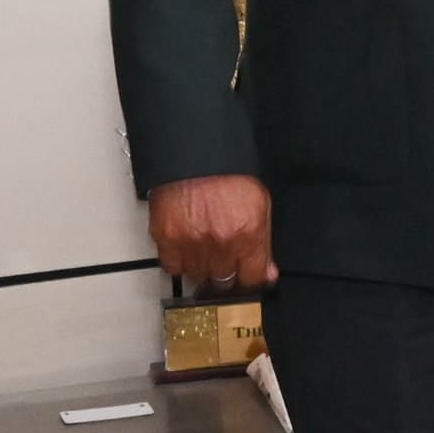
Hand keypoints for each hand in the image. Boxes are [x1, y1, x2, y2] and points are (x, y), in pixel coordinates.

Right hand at [149, 174, 276, 291]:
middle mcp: (221, 243)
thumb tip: (267, 273)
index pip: (251, 279)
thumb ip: (264, 242)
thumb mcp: (260, 203)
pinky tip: (186, 247)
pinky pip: (173, 267)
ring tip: (203, 247)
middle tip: (222, 257)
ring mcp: (192, 243)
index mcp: (248, 234)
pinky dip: (179, 261)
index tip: (244, 275)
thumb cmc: (229, 173)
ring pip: (198, 276)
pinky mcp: (166, 238)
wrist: (195, 152)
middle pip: (223, 280)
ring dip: (202, 267)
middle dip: (225, 272)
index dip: (248, 278)